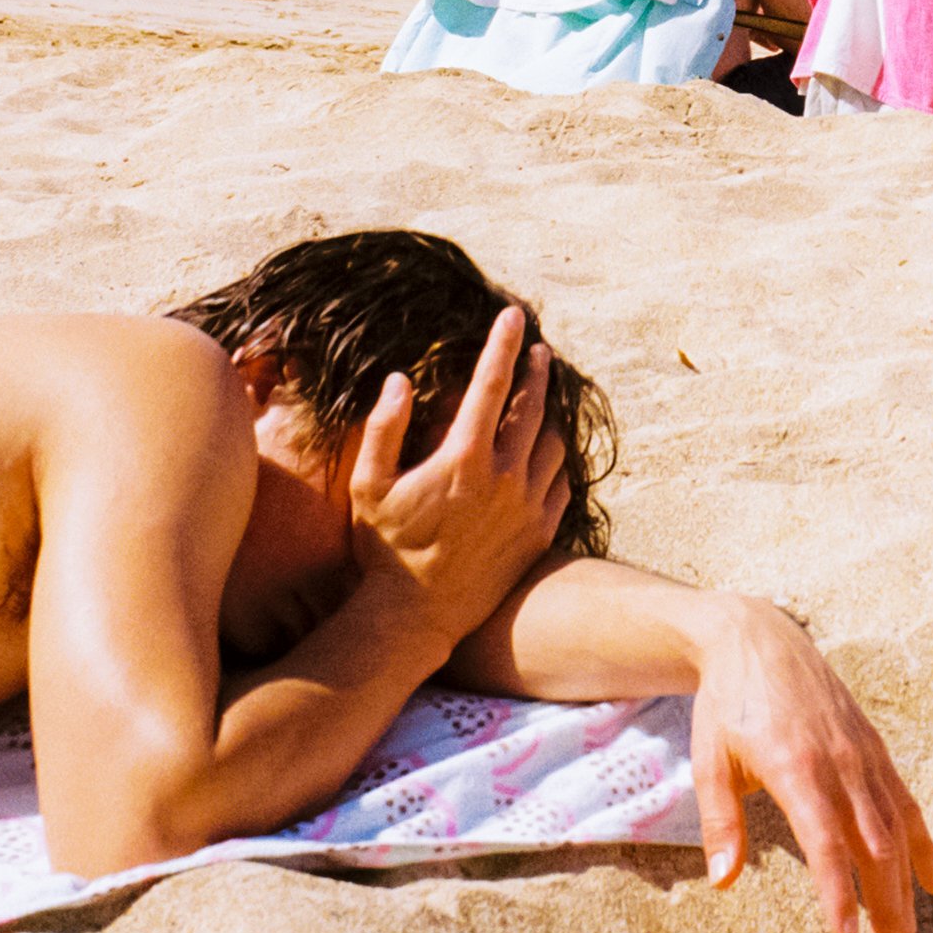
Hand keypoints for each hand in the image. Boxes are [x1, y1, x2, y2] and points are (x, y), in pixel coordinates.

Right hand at [349, 312, 569, 649]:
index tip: (513, 315)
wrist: (417, 617)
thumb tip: (400, 379)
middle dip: (536, 371)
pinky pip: (562, 484)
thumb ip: (384, 427)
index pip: (491, 384)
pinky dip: (557, 460)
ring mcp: (527, 507)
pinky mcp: (539, 534)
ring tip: (543, 399)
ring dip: (550, 415)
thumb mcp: (370, 485)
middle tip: (537, 350)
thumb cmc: (386, 549)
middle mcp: (505, 477)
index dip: (502, 344)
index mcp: (465, 458)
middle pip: (533, 407)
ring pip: (554, 443)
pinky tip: (546, 453)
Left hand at [690, 596, 932, 932]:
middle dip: (883, 905)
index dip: (838, 892)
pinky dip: (921, 842)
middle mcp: (839, 761)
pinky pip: (904, 800)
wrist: (758, 638)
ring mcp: (862, 753)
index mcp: (796, 766)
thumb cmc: (727, 703)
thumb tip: (724, 881)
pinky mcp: (872, 747)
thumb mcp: (709, 759)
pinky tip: (932, 882)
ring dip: (904, 885)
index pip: (825, 841)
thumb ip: (721, 821)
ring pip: (895, 828)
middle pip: (872, 844)